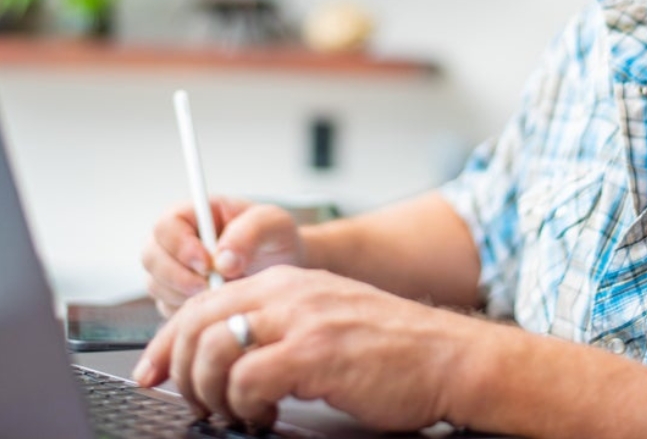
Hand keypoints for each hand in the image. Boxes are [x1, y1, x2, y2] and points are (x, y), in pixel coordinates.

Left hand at [133, 266, 478, 432]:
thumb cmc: (390, 345)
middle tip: (191, 400)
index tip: (151, 372)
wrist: (445, 354)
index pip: (205, 300)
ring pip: (214, 350)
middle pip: (197, 320)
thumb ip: (278, 324)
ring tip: (231, 412)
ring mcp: (302, 319)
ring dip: (209, 392)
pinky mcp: (315, 353)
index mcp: (289, 280)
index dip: (167, 341)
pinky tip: (263, 416)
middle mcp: (290, 291)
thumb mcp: (326, 316)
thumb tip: (225, 356)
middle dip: (178, 368)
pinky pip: (247, 380)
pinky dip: (242, 406)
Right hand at [141, 198, 302, 316]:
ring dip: (182, 295)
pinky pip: (165, 308)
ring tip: (219, 294)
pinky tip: (214, 306)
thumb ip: (250, 232)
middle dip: (176, 276)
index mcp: (197, 213)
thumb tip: (222, 259)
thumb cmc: (276, 239)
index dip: (179, 245)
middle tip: (209, 286)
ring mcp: (173, 269)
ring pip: (155, 284)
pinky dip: (185, 312)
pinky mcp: (176, 296)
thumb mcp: (273, 224)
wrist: (284, 268)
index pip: (166, 225)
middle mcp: (178, 239)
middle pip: (151, 256)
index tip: (206, 263)